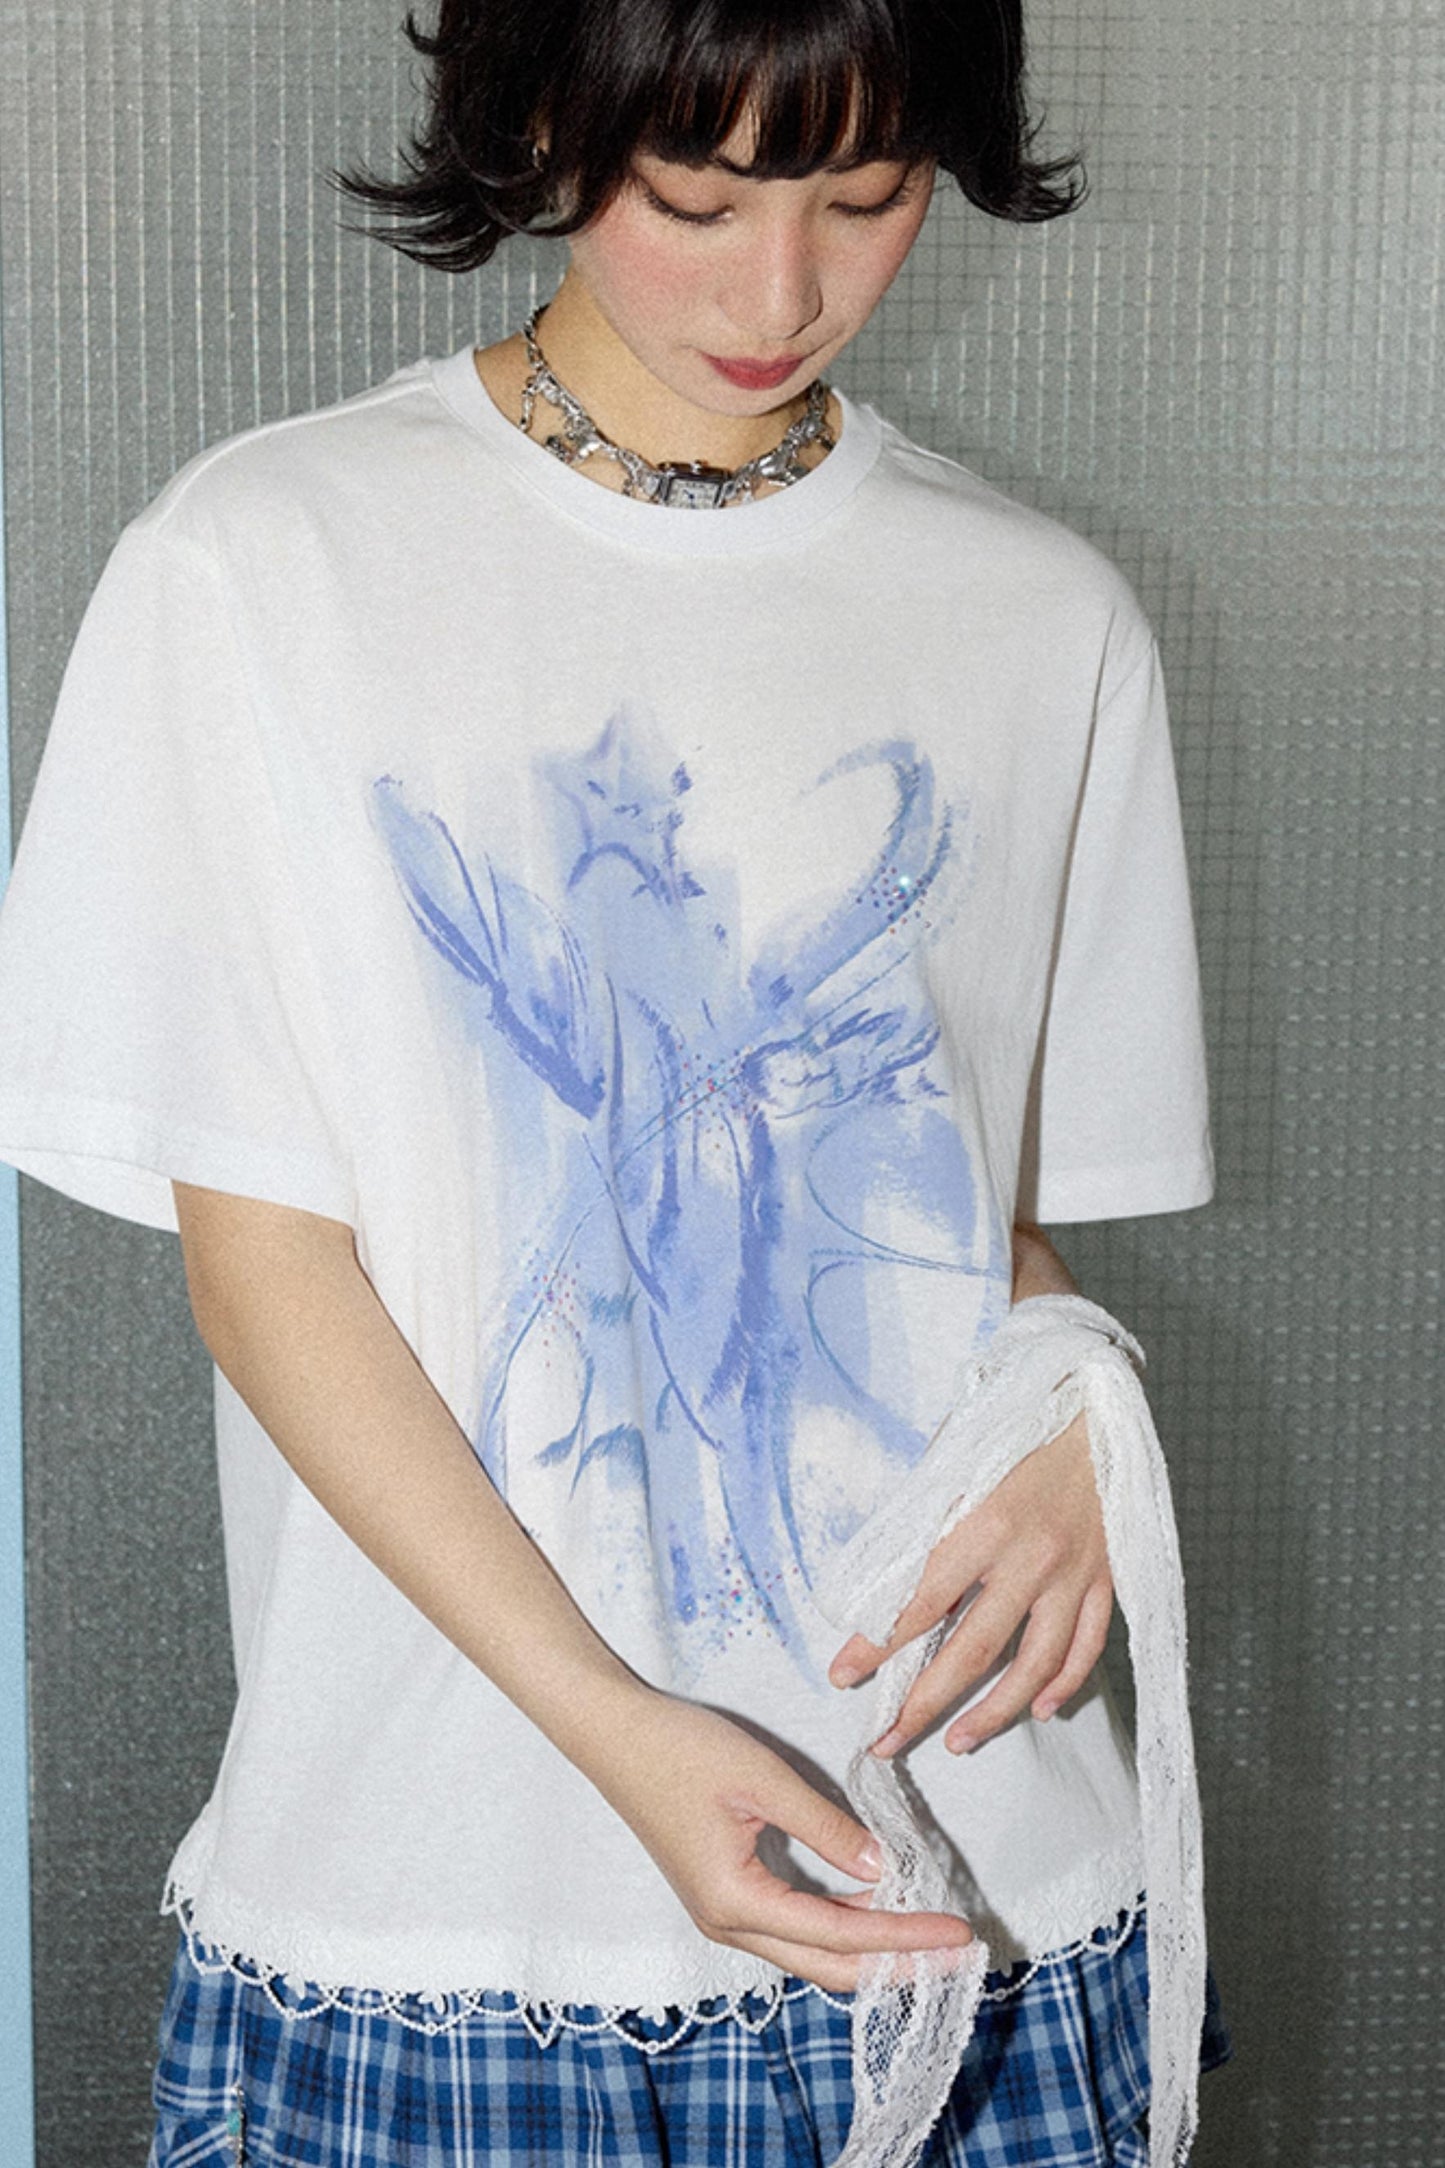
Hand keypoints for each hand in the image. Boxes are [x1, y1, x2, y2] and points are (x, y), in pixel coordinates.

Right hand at [594, 1693, 974, 1991]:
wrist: (613, 1734)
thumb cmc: (681, 1749)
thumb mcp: (762, 1779)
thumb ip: (825, 1826)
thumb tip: (880, 1870)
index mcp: (736, 1903)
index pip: (840, 1936)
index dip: (904, 1936)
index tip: (957, 1935)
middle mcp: (727, 1924)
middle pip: (827, 1965)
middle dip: (895, 1963)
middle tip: (954, 1957)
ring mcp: (721, 1914)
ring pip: (808, 1953)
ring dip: (867, 1949)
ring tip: (924, 1937)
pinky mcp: (721, 1895)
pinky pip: (791, 1929)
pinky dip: (838, 1929)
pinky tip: (870, 1910)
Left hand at [828, 1410, 1113, 1758]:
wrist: (1102, 1403)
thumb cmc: (1019, 1424)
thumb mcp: (960, 1459)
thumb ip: (927, 1517)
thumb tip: (885, 1574)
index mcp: (986, 1523)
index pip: (921, 1602)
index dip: (877, 1645)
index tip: (844, 1675)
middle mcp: (1032, 1558)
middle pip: (973, 1651)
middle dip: (923, 1703)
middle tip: (885, 1738)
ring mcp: (1075, 1575)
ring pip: (1035, 1666)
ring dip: (994, 1713)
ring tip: (957, 1742)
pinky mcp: (1108, 1580)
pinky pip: (1087, 1648)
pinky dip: (1065, 1685)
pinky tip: (1041, 1710)